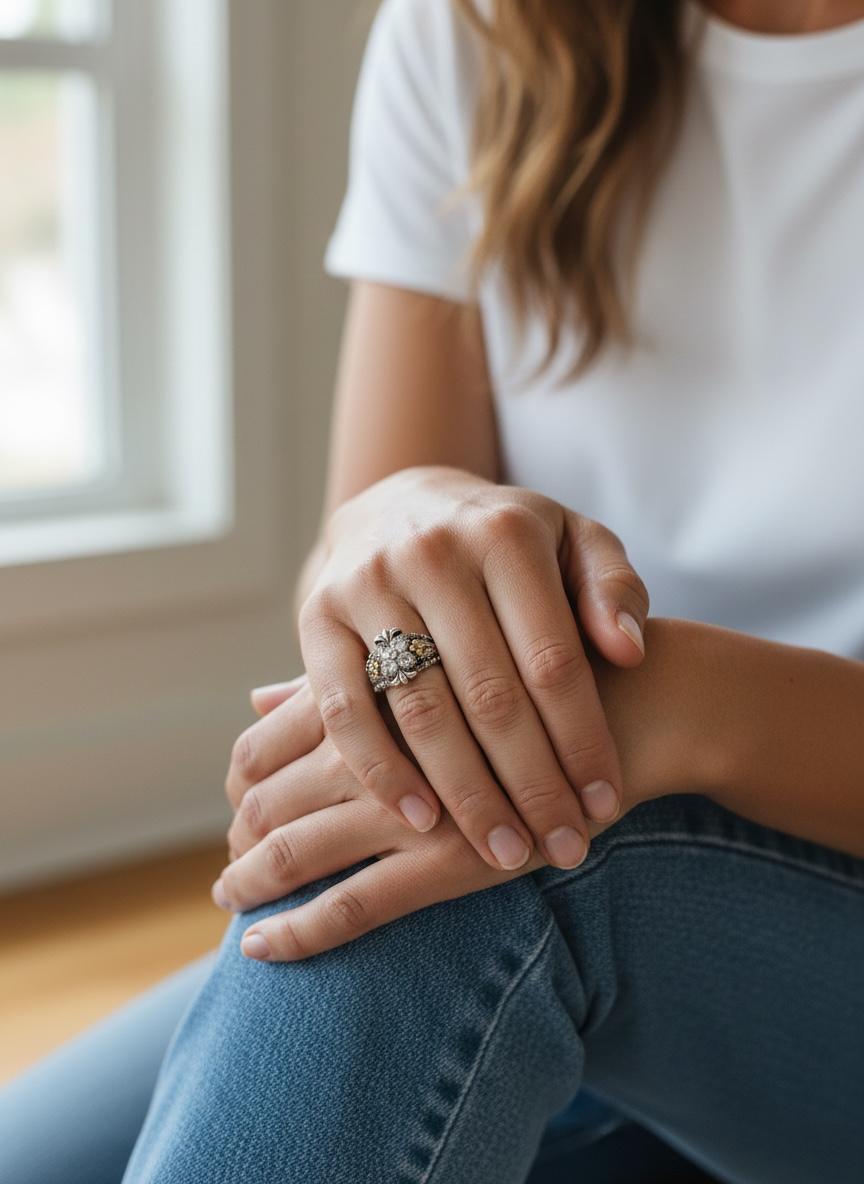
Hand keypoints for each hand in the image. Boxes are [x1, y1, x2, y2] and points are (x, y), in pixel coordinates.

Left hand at [219, 684, 543, 959]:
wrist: (629, 711)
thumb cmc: (531, 679)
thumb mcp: (435, 659)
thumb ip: (351, 682)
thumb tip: (257, 694)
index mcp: (366, 689)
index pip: (258, 743)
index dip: (239, 779)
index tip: (241, 800)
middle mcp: (373, 745)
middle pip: (265, 799)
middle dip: (240, 835)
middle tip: (233, 857)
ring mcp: (407, 804)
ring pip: (297, 851)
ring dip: (249, 882)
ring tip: (231, 898)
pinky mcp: (446, 859)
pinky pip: (351, 906)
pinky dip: (296, 932)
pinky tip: (259, 950)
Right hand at [295, 466, 647, 871]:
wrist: (403, 504)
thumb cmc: (508, 541)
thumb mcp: (576, 542)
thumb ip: (614, 588)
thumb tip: (627, 651)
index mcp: (506, 534)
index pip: (552, 659)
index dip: (581, 740)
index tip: (605, 804)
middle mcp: (433, 554)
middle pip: (490, 694)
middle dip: (532, 784)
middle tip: (564, 848)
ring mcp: (368, 584)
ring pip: (421, 709)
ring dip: (465, 794)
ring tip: (502, 853)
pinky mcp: (317, 616)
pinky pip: (345, 708)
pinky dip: (381, 770)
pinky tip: (420, 821)